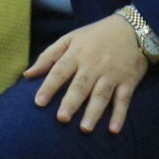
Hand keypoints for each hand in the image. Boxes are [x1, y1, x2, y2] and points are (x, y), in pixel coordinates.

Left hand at [26, 15, 149, 132]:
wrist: (132, 28)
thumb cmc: (95, 36)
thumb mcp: (70, 39)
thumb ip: (48, 57)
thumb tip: (27, 75)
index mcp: (77, 54)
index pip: (60, 71)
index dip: (49, 86)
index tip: (38, 102)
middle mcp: (94, 65)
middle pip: (81, 86)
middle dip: (71, 102)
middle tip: (61, 119)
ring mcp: (112, 74)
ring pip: (101, 95)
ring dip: (94, 112)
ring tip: (85, 128)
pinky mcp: (128, 81)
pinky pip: (123, 99)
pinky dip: (119, 115)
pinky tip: (113, 130)